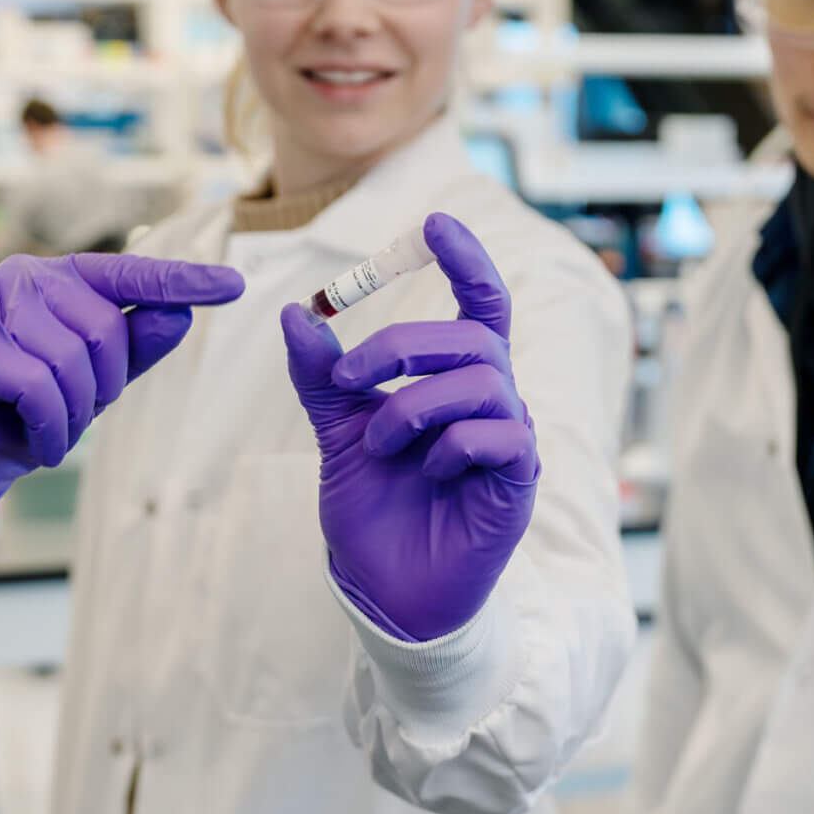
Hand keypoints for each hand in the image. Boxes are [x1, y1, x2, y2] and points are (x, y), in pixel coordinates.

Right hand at [0, 252, 244, 567]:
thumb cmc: (14, 421)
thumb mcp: (88, 388)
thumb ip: (131, 349)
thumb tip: (179, 312)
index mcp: (51, 279)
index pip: (126, 272)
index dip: (181, 281)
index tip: (234, 284)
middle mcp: (15, 277)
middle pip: (101, 325)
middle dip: (104, 388)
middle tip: (74, 420)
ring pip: (71, 358)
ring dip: (74, 416)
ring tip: (50, 435)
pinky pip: (37, 386)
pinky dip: (48, 428)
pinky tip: (34, 445)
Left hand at [280, 213, 537, 642]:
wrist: (385, 592)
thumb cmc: (375, 512)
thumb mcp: (337, 433)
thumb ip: (324, 377)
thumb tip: (294, 314)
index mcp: (456, 383)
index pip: (479, 306)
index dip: (466, 260)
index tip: (432, 222)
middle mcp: (493, 403)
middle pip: (473, 336)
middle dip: (403, 341)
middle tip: (349, 372)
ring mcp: (510, 441)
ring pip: (482, 380)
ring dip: (414, 402)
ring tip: (380, 443)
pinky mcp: (518, 482)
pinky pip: (498, 433)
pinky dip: (451, 443)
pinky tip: (426, 471)